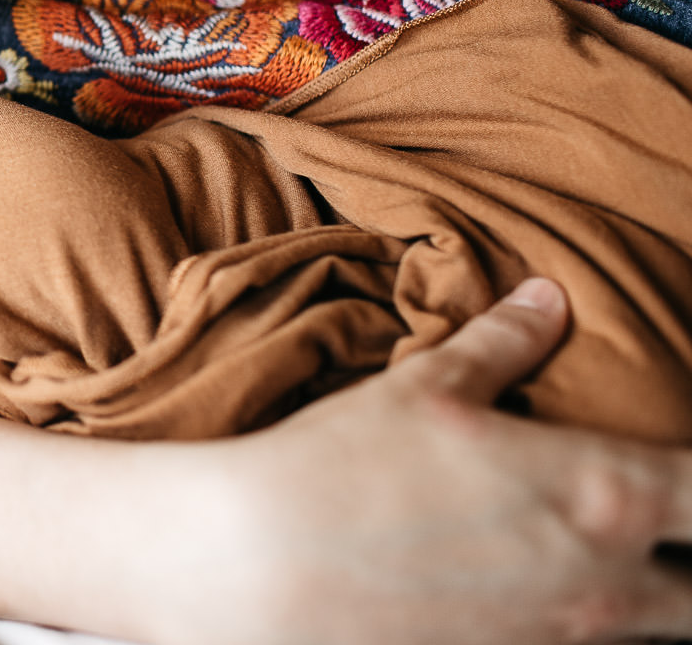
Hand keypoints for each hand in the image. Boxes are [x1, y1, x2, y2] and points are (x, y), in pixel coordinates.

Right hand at [151, 279, 691, 644]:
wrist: (262, 568)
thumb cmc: (345, 466)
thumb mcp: (426, 387)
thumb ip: (504, 344)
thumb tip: (546, 300)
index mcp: (605, 493)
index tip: (688, 468)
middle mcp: (609, 582)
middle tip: (659, 523)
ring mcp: (564, 641)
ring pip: (655, 632)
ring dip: (647, 599)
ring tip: (602, 562)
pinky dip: (580, 628)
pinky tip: (535, 598)